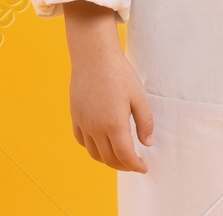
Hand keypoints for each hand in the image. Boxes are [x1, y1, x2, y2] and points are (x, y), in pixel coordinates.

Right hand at [63, 1, 151, 172]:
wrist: (93, 55)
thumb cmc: (119, 73)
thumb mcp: (139, 97)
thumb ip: (145, 123)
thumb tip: (146, 143)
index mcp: (114, 124)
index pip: (125, 156)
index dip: (136, 166)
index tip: (144, 167)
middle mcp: (96, 127)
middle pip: (110, 158)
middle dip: (124, 166)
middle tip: (135, 164)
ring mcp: (83, 122)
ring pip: (94, 153)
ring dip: (108, 160)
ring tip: (119, 157)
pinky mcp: (75, 115)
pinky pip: (82, 140)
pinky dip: (92, 148)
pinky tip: (101, 143)